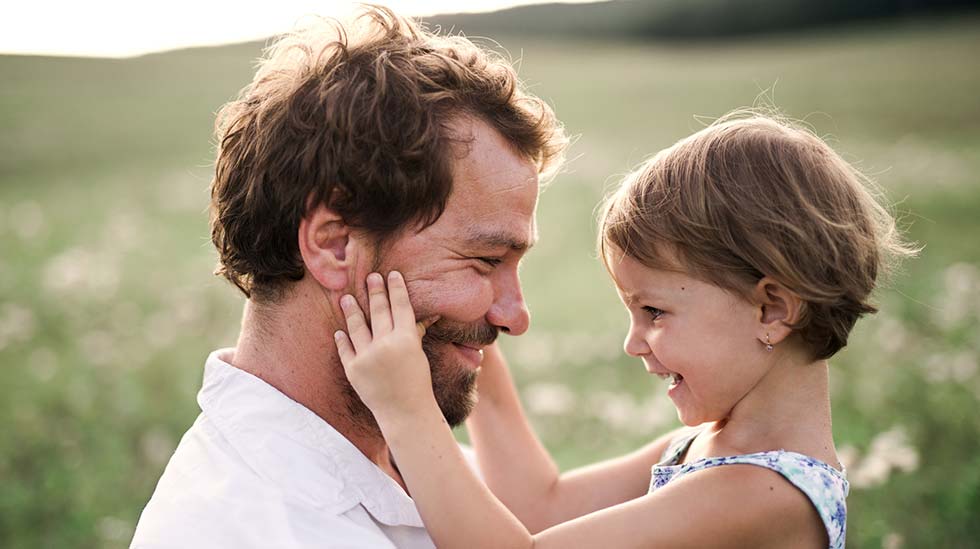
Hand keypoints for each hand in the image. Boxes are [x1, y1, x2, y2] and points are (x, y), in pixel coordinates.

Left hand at [334, 271, 438, 420]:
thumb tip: (426, 315)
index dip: (396, 289)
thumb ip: (414, 333)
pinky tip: (339, 331)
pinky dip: (341, 339)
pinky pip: (345, 349)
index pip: (400, 306)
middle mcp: (385, 345)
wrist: (405, 413)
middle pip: (378, 311)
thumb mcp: (418, 355)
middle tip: (370, 276)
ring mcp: (367, 357)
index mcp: (406, 339)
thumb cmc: (416, 383)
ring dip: (351, 310)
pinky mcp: (353, 370)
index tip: (391, 275)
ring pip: (356, 326)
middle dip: (375, 292)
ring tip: (345, 298)